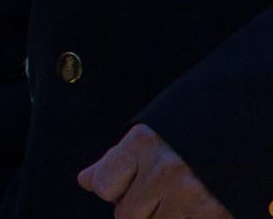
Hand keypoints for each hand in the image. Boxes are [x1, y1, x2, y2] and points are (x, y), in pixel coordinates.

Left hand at [78, 124, 231, 217]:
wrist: (249, 125)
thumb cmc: (196, 131)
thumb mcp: (154, 135)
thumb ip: (118, 160)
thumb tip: (85, 182)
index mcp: (145, 142)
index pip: (103, 186)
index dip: (114, 190)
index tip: (130, 185)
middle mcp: (165, 170)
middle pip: (125, 215)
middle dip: (138, 210)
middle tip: (159, 194)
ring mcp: (191, 197)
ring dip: (162, 218)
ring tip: (177, 201)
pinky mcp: (215, 216)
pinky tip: (192, 209)